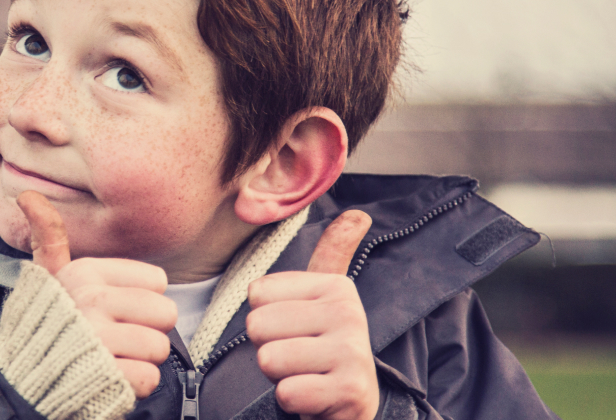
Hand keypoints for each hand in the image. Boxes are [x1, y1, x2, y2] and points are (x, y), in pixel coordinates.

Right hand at [18, 190, 176, 397]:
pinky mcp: (106, 376)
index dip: (140, 301)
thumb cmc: (44, 326)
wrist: (20, 384)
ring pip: (160, 347)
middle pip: (166, 313)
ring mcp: (98, 339)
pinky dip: (133, 386)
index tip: (110, 310)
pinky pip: (150, 378)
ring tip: (111, 358)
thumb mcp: (47, 278)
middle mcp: (90, 301)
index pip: (157, 281)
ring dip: (140, 360)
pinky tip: (110, 379)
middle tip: (116, 338)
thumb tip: (27, 194)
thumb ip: (48, 236)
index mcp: (84, 273)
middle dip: (147, 331)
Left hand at [246, 210, 377, 419]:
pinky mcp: (351, 391)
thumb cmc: (325, 348)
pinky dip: (292, 400)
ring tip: (306, 375)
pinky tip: (314, 397)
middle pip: (258, 326)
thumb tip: (359, 215)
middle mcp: (349, 313)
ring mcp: (353, 352)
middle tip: (300, 358)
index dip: (267, 320)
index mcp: (335, 286)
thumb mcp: (325, 299)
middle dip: (270, 350)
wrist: (354, 405)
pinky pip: (287, 393)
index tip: (297, 331)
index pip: (257, 295)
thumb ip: (334, 254)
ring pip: (268, 359)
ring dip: (280, 376)